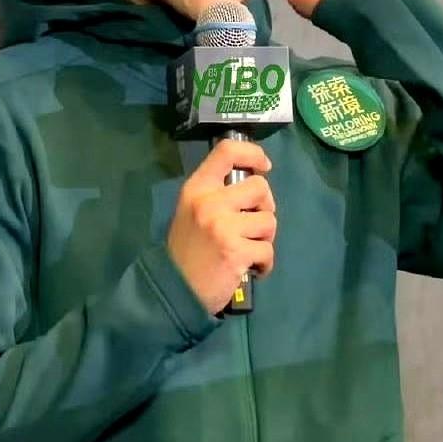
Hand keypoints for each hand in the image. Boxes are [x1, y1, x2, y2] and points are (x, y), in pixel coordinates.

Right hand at [166, 138, 276, 316]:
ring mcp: (224, 227)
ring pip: (269, 221)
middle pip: (260, 187)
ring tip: (247, 250)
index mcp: (197, 189)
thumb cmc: (186, 250)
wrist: (174, 289)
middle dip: (265, 207)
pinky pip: (268, 251)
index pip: (227, 151)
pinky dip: (264, 263)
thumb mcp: (192, 212)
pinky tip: (250, 269)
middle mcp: (210, 203)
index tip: (263, 166)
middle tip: (253, 225)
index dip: (253, 153)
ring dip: (264, 239)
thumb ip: (218, 196)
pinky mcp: (237, 252)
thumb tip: (256, 188)